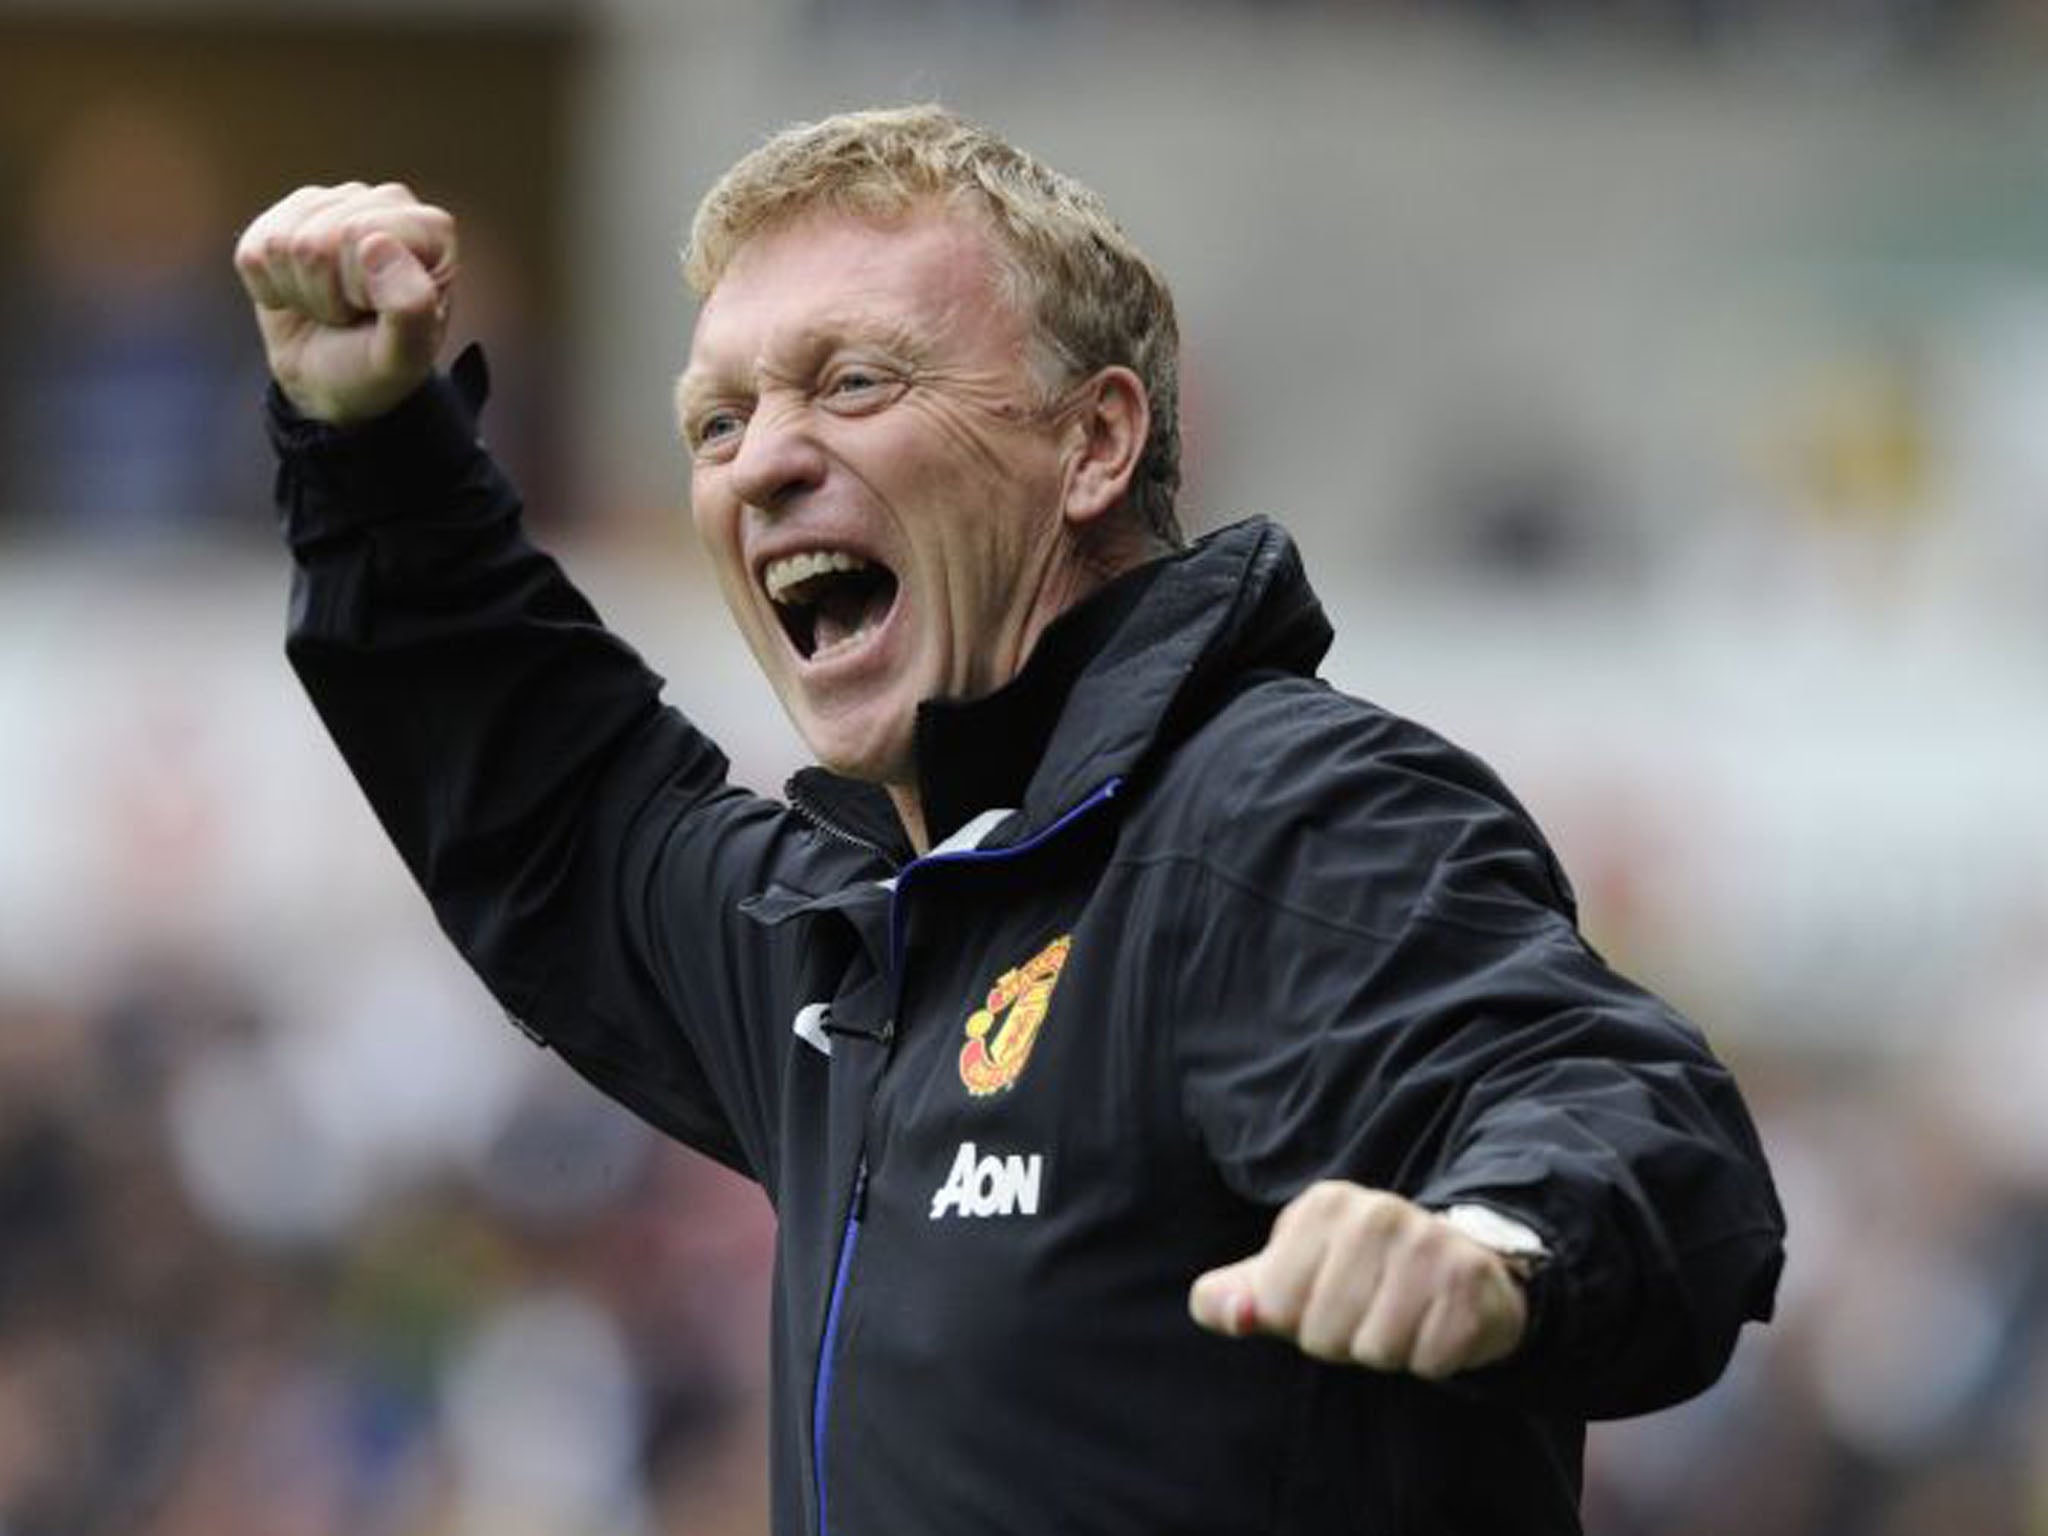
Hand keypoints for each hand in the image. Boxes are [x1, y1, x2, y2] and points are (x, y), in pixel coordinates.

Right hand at [233, 182, 457, 423]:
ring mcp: (335, 201)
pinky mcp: (287, 214)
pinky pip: (253, 251)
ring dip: (300, 292)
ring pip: (282, 244)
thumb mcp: (404, 356)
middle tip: (351, 314)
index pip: (362, 235)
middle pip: (317, 241)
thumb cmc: (376, 365)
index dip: (358, 289)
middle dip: (327, 294)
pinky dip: (269, 288)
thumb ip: (410, 307)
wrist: (332, 379)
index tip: (377, 312)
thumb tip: (375, 242)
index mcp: (432, 229)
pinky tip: (300, 295)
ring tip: (331, 306)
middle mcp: (386, 201)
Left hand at [1188, 1181, 1527, 1379]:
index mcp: (1323, 1206)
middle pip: (1324, 1336)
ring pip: (1377, 1352)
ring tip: (1401, 1318)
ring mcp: (1428, 1242)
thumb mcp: (1282, 1282)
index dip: (1297, 1322)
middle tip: (1368, 1313)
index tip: (1324, 1298)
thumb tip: (1231, 1314)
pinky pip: (1428, 1361)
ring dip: (1388, 1352)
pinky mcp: (1469, 1281)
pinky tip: (1436, 1324)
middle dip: (1343, 1342)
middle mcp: (1376, 1212)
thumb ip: (1229, 1299)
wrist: (1457, 1269)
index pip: (1276, 1307)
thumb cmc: (1354, 1280)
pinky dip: (1430, 1360)